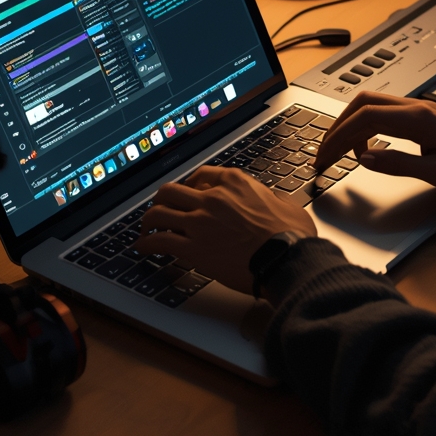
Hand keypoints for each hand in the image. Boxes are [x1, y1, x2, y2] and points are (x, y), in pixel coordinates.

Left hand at [133, 166, 316, 295]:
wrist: (286, 259)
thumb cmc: (291, 236)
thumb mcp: (286, 204)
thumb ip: (271, 198)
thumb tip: (272, 199)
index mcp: (234, 183)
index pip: (201, 175)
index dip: (190, 186)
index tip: (188, 193)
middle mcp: (212, 197)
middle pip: (171, 190)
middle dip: (162, 201)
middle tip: (160, 209)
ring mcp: (200, 222)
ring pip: (158, 213)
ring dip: (148, 221)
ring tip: (145, 229)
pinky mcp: (193, 248)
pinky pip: (159, 241)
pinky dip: (146, 244)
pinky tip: (144, 248)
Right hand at [313, 91, 435, 197]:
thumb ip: (397, 164)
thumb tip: (364, 159)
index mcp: (418, 118)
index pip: (363, 120)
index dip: (338, 138)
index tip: (324, 158)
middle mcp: (416, 107)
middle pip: (361, 104)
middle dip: (336, 127)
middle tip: (324, 154)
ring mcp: (418, 108)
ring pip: (370, 105)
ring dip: (349, 125)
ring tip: (340, 152)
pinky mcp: (422, 116)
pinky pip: (383, 113)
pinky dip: (366, 127)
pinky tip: (368, 149)